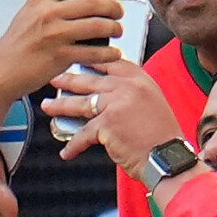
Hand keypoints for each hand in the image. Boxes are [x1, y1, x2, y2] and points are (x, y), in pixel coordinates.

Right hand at [0, 0, 123, 101]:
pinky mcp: (62, 55)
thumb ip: (52, 7)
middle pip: (92, 2)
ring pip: (98, 25)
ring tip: (117, 31)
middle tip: (118, 11)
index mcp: (40, 0)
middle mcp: (49, 14)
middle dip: (112, 6)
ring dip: (114, 28)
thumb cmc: (15, 47)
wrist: (1, 72)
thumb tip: (82, 3)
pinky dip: (109, 53)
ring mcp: (56, 35)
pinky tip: (113, 53)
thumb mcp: (29, 16)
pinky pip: (95, 52)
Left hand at [41, 60, 182, 180]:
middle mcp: (128, 87)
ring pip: (81, 103)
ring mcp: (116, 104)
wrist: (169, 157)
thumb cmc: (162, 136)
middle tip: (54, 78)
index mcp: (141, 80)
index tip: (78, 59)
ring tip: (48, 106)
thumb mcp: (153, 103)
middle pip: (91, 79)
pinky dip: (74, 146)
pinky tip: (67, 152)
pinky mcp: (107, 124)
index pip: (112, 63)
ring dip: (61, 105)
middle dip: (68, 79)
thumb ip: (133, 93)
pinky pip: (83, 134)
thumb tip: (108, 93)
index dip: (93, 61)